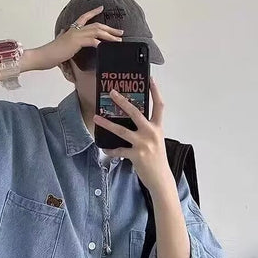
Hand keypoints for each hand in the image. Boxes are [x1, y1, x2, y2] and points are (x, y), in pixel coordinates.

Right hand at [32, 6, 123, 70]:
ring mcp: (76, 35)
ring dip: (109, 36)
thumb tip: (67, 33)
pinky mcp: (75, 42)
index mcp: (72, 29)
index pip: (84, 17)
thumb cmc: (53, 52)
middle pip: (96, 26)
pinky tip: (105, 46)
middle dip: (110, 29)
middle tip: (120, 32)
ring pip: (96, 32)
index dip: (93, 12)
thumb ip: (66, 37)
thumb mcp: (62, 43)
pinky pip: (91, 41)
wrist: (45, 56)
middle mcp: (75, 29)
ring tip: (118, 40)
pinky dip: (99, 43)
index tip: (101, 7)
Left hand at [93, 77, 173, 193]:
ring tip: (97, 117)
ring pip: (122, 130)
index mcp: (157, 128)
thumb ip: (147, 130)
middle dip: (123, 101)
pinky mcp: (136, 155)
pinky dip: (111, 150)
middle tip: (112, 92)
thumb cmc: (157, 159)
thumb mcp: (156, 141)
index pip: (159, 106)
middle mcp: (151, 133)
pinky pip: (119, 150)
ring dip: (108, 123)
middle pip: (136, 112)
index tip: (150, 79)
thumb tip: (133, 121)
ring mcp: (143, 144)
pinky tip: (105, 149)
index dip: (155, 92)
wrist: (161, 178)